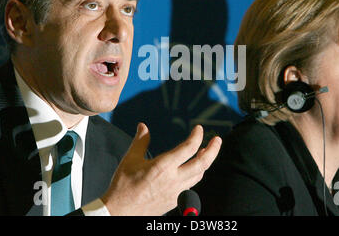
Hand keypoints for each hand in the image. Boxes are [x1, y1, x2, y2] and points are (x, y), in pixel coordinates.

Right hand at [101, 122, 221, 215]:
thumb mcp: (130, 159)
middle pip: (202, 163)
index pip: (189, 147)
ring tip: (205, 152)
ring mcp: (176, 192)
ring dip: (205, 162)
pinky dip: (196, 175)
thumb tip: (143, 126)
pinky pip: (191, 186)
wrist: (121, 212)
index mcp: (163, 167)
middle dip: (213, 149)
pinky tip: (192, 170)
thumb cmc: (123, 187)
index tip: (199, 128)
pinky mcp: (175, 201)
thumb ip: (140, 141)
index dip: (197, 135)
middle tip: (217, 139)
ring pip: (199, 175)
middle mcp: (173, 179)